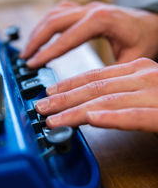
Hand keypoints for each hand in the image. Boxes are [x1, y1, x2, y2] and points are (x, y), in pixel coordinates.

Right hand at [20, 0, 157, 67]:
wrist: (152, 22)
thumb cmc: (145, 38)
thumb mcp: (133, 58)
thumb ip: (111, 72)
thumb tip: (91, 89)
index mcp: (102, 20)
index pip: (67, 36)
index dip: (47, 51)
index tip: (32, 64)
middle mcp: (91, 9)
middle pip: (54, 21)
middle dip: (36, 40)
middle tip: (23, 58)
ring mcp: (87, 7)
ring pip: (55, 14)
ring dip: (39, 31)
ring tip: (28, 49)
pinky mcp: (85, 10)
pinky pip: (61, 12)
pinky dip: (48, 23)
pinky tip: (42, 34)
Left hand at [35, 58, 157, 131]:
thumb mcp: (147, 87)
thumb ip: (122, 90)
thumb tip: (93, 102)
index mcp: (138, 67)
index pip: (96, 75)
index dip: (69, 85)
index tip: (50, 92)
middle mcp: (143, 76)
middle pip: (96, 87)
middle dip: (64, 98)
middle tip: (42, 107)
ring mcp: (154, 93)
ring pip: (107, 101)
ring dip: (76, 111)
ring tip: (54, 119)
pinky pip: (133, 116)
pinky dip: (109, 118)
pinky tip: (90, 120)